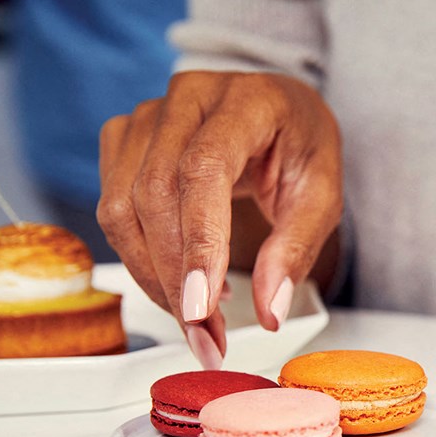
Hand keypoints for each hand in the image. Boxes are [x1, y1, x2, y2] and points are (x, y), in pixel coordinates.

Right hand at [97, 71, 342, 368]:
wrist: (279, 111)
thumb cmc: (301, 146)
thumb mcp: (322, 196)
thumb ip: (296, 250)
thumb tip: (269, 311)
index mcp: (245, 101)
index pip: (205, 171)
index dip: (198, 244)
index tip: (201, 308)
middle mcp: (186, 98)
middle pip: (155, 195)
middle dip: (176, 281)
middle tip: (206, 338)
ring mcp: (147, 117)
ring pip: (121, 208)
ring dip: (154, 279)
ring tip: (198, 322)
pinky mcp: (123, 139)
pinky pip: (113, 211)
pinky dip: (142, 259)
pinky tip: (182, 282)